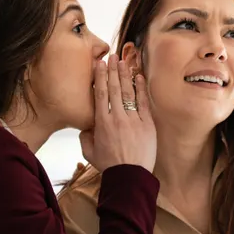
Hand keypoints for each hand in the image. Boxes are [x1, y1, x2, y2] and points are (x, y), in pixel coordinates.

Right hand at [80, 48, 155, 172]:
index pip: (100, 93)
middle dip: (112, 70)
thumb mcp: (89, 152)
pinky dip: (141, 88)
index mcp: (101, 122)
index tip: (99, 64)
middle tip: (112, 56)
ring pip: (128, 92)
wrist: (130, 176)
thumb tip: (86, 126)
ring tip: (124, 61)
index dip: (99, 77)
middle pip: (113, 88)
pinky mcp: (147, 124)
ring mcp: (133, 120)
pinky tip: (139, 76)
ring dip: (125, 75)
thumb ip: (85, 136)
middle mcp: (117, 117)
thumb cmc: (109, 165)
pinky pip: (144, 102)